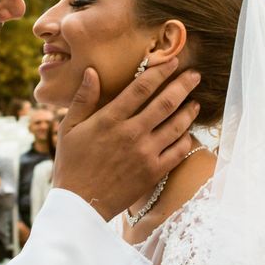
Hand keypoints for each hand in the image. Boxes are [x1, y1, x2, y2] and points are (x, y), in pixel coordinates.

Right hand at [53, 58, 199, 220]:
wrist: (80, 204)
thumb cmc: (71, 163)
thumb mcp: (69, 127)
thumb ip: (83, 99)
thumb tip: (92, 72)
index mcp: (110, 119)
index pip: (141, 88)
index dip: (160, 72)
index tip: (172, 61)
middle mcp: (131, 133)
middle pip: (165, 102)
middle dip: (183, 85)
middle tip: (195, 75)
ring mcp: (145, 153)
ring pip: (176, 125)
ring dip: (189, 110)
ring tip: (195, 102)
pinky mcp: (153, 172)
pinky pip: (178, 151)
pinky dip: (186, 139)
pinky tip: (188, 131)